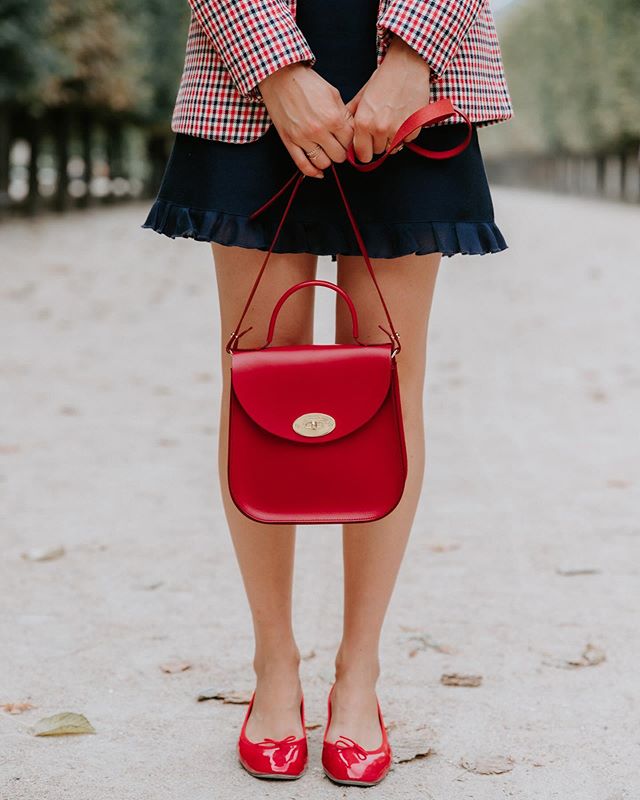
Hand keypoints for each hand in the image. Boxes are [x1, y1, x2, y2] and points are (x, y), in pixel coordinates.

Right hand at [258, 63, 354, 177]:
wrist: (280, 77)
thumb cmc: (308, 83)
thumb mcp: (333, 94)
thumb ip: (344, 115)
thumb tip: (352, 133)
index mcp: (333, 118)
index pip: (350, 142)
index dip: (350, 142)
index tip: (346, 139)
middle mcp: (318, 130)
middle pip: (338, 156)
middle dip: (340, 152)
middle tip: (337, 145)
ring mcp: (302, 138)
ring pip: (323, 163)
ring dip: (327, 160)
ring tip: (326, 152)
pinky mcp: (289, 142)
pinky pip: (303, 165)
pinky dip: (313, 172)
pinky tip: (318, 172)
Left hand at [345, 34, 430, 162]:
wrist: (407, 66)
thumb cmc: (384, 78)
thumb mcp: (362, 95)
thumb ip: (352, 115)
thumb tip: (343, 129)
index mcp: (364, 123)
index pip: (362, 155)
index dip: (364, 151)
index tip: (366, 146)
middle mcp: (380, 129)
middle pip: (377, 152)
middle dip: (378, 143)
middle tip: (380, 128)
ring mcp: (398, 130)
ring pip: (392, 149)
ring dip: (392, 140)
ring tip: (392, 123)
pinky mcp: (413, 128)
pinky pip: (407, 141)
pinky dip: (406, 134)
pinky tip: (403, 119)